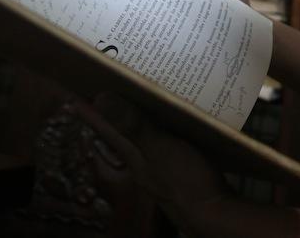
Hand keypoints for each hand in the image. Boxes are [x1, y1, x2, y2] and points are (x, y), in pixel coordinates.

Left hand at [79, 93, 231, 220]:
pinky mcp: (186, 168)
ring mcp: (166, 166)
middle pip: (128, 130)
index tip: (83, 89)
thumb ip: (135, 126)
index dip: (97, 109)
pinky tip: (185, 120)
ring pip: (151, 135)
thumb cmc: (186, 182)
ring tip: (152, 95)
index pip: (109, 128)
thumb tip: (101, 98)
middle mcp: (145, 161)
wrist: (216, 215)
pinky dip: (173, 127)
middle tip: (119, 84)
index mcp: (134, 155)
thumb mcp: (160, 150)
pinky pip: (173, 140)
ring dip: (149, 117)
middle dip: (121, 109)